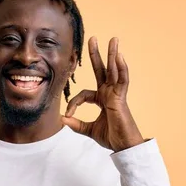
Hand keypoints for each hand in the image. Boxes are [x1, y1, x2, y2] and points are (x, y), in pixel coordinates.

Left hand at [62, 36, 144, 151]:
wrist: (123, 146)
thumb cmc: (111, 137)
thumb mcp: (89, 130)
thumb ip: (77, 124)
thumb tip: (62, 119)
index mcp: (102, 99)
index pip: (84, 94)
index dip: (74, 103)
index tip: (68, 114)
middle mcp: (109, 94)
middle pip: (102, 70)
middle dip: (97, 55)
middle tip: (93, 39)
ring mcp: (116, 94)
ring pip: (114, 71)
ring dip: (113, 54)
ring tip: (113, 39)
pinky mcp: (121, 98)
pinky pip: (122, 80)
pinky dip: (121, 68)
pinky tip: (119, 57)